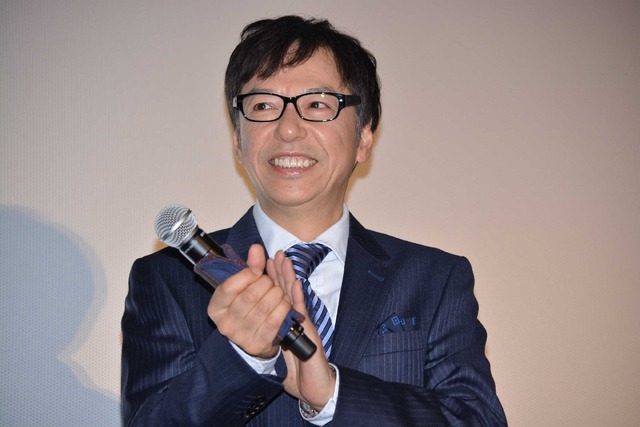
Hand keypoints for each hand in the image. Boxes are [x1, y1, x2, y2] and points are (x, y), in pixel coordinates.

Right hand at [208, 244, 291, 358]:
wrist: (256, 338)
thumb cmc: (248, 306)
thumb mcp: (245, 287)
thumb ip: (251, 267)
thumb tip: (256, 248)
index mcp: (216, 308)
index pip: (228, 287)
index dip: (247, 275)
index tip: (258, 271)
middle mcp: (225, 324)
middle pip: (250, 296)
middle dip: (266, 283)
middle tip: (271, 282)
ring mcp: (241, 336)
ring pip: (264, 307)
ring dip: (277, 294)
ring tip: (279, 291)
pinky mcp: (258, 344)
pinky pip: (275, 320)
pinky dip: (283, 307)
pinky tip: (285, 302)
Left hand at [266, 251, 336, 409]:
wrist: (317, 390)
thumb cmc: (300, 376)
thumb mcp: (281, 358)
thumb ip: (274, 345)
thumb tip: (260, 339)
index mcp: (287, 324)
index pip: (277, 298)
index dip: (271, 281)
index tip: (264, 264)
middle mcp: (296, 322)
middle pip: (285, 292)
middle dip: (279, 272)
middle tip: (274, 253)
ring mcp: (303, 326)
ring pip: (294, 298)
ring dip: (288, 278)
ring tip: (284, 260)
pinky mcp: (309, 334)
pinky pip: (302, 314)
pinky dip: (299, 298)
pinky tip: (296, 284)